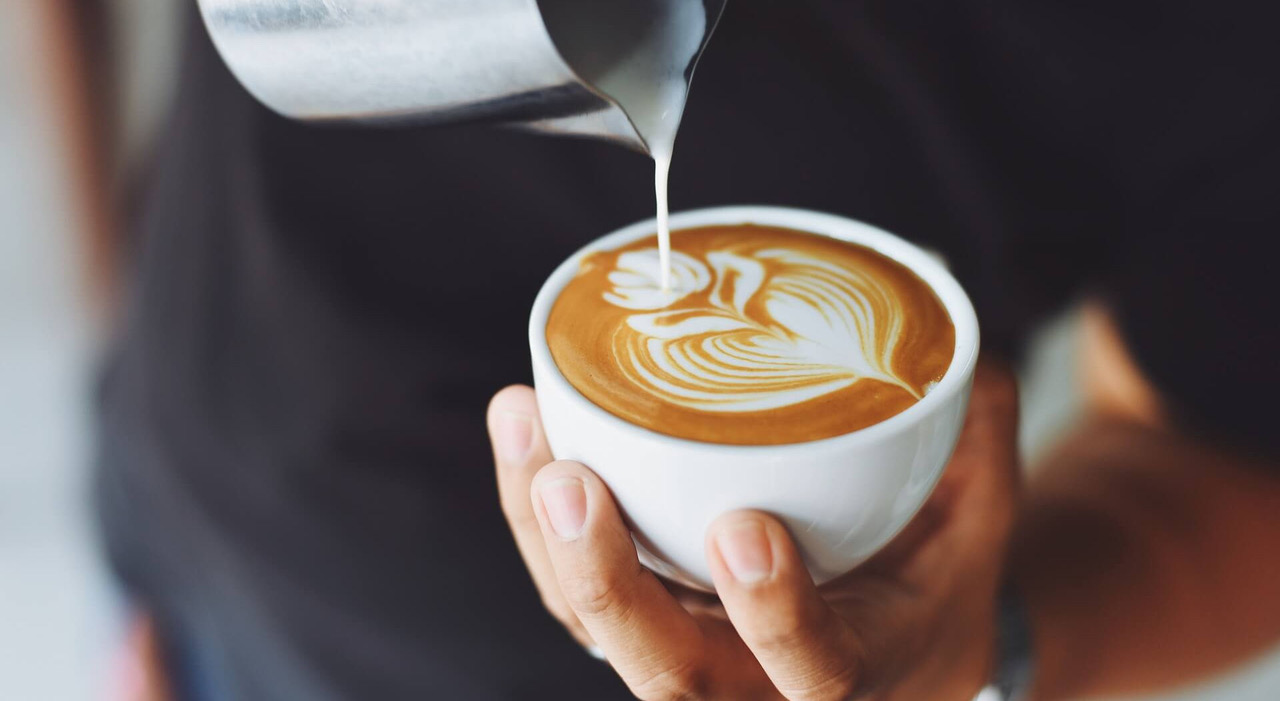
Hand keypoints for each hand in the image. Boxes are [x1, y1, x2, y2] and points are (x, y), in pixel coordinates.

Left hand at [488, 362, 1019, 699]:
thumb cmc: (933, 582)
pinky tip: (524, 428)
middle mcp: (756, 688)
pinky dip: (535, 520)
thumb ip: (972, 426)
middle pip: (667, 674)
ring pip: (595, 629)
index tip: (745, 528)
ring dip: (544, 537)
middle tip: (571, 481)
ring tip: (523, 422)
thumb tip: (943, 304)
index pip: (819, 671)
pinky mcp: (643, 624)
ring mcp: (688, 659)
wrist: (891, 652)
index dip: (776, 616)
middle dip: (607, 583)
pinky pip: (573, 593)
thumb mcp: (978, 516)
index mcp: (855, 674)